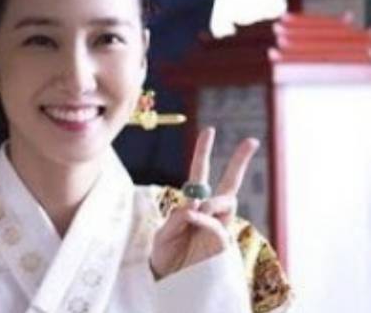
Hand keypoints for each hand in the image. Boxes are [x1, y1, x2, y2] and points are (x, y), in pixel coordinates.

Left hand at [150, 127, 258, 279]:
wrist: (171, 283)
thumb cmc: (166, 257)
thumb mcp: (162, 236)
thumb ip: (176, 219)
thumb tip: (194, 206)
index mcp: (193, 207)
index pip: (199, 175)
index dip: (203, 153)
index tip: (210, 130)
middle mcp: (210, 214)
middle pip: (229, 184)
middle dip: (240, 161)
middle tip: (251, 141)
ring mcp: (219, 228)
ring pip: (226, 201)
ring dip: (211, 201)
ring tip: (196, 211)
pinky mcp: (223, 244)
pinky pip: (216, 224)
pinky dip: (203, 218)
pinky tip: (194, 217)